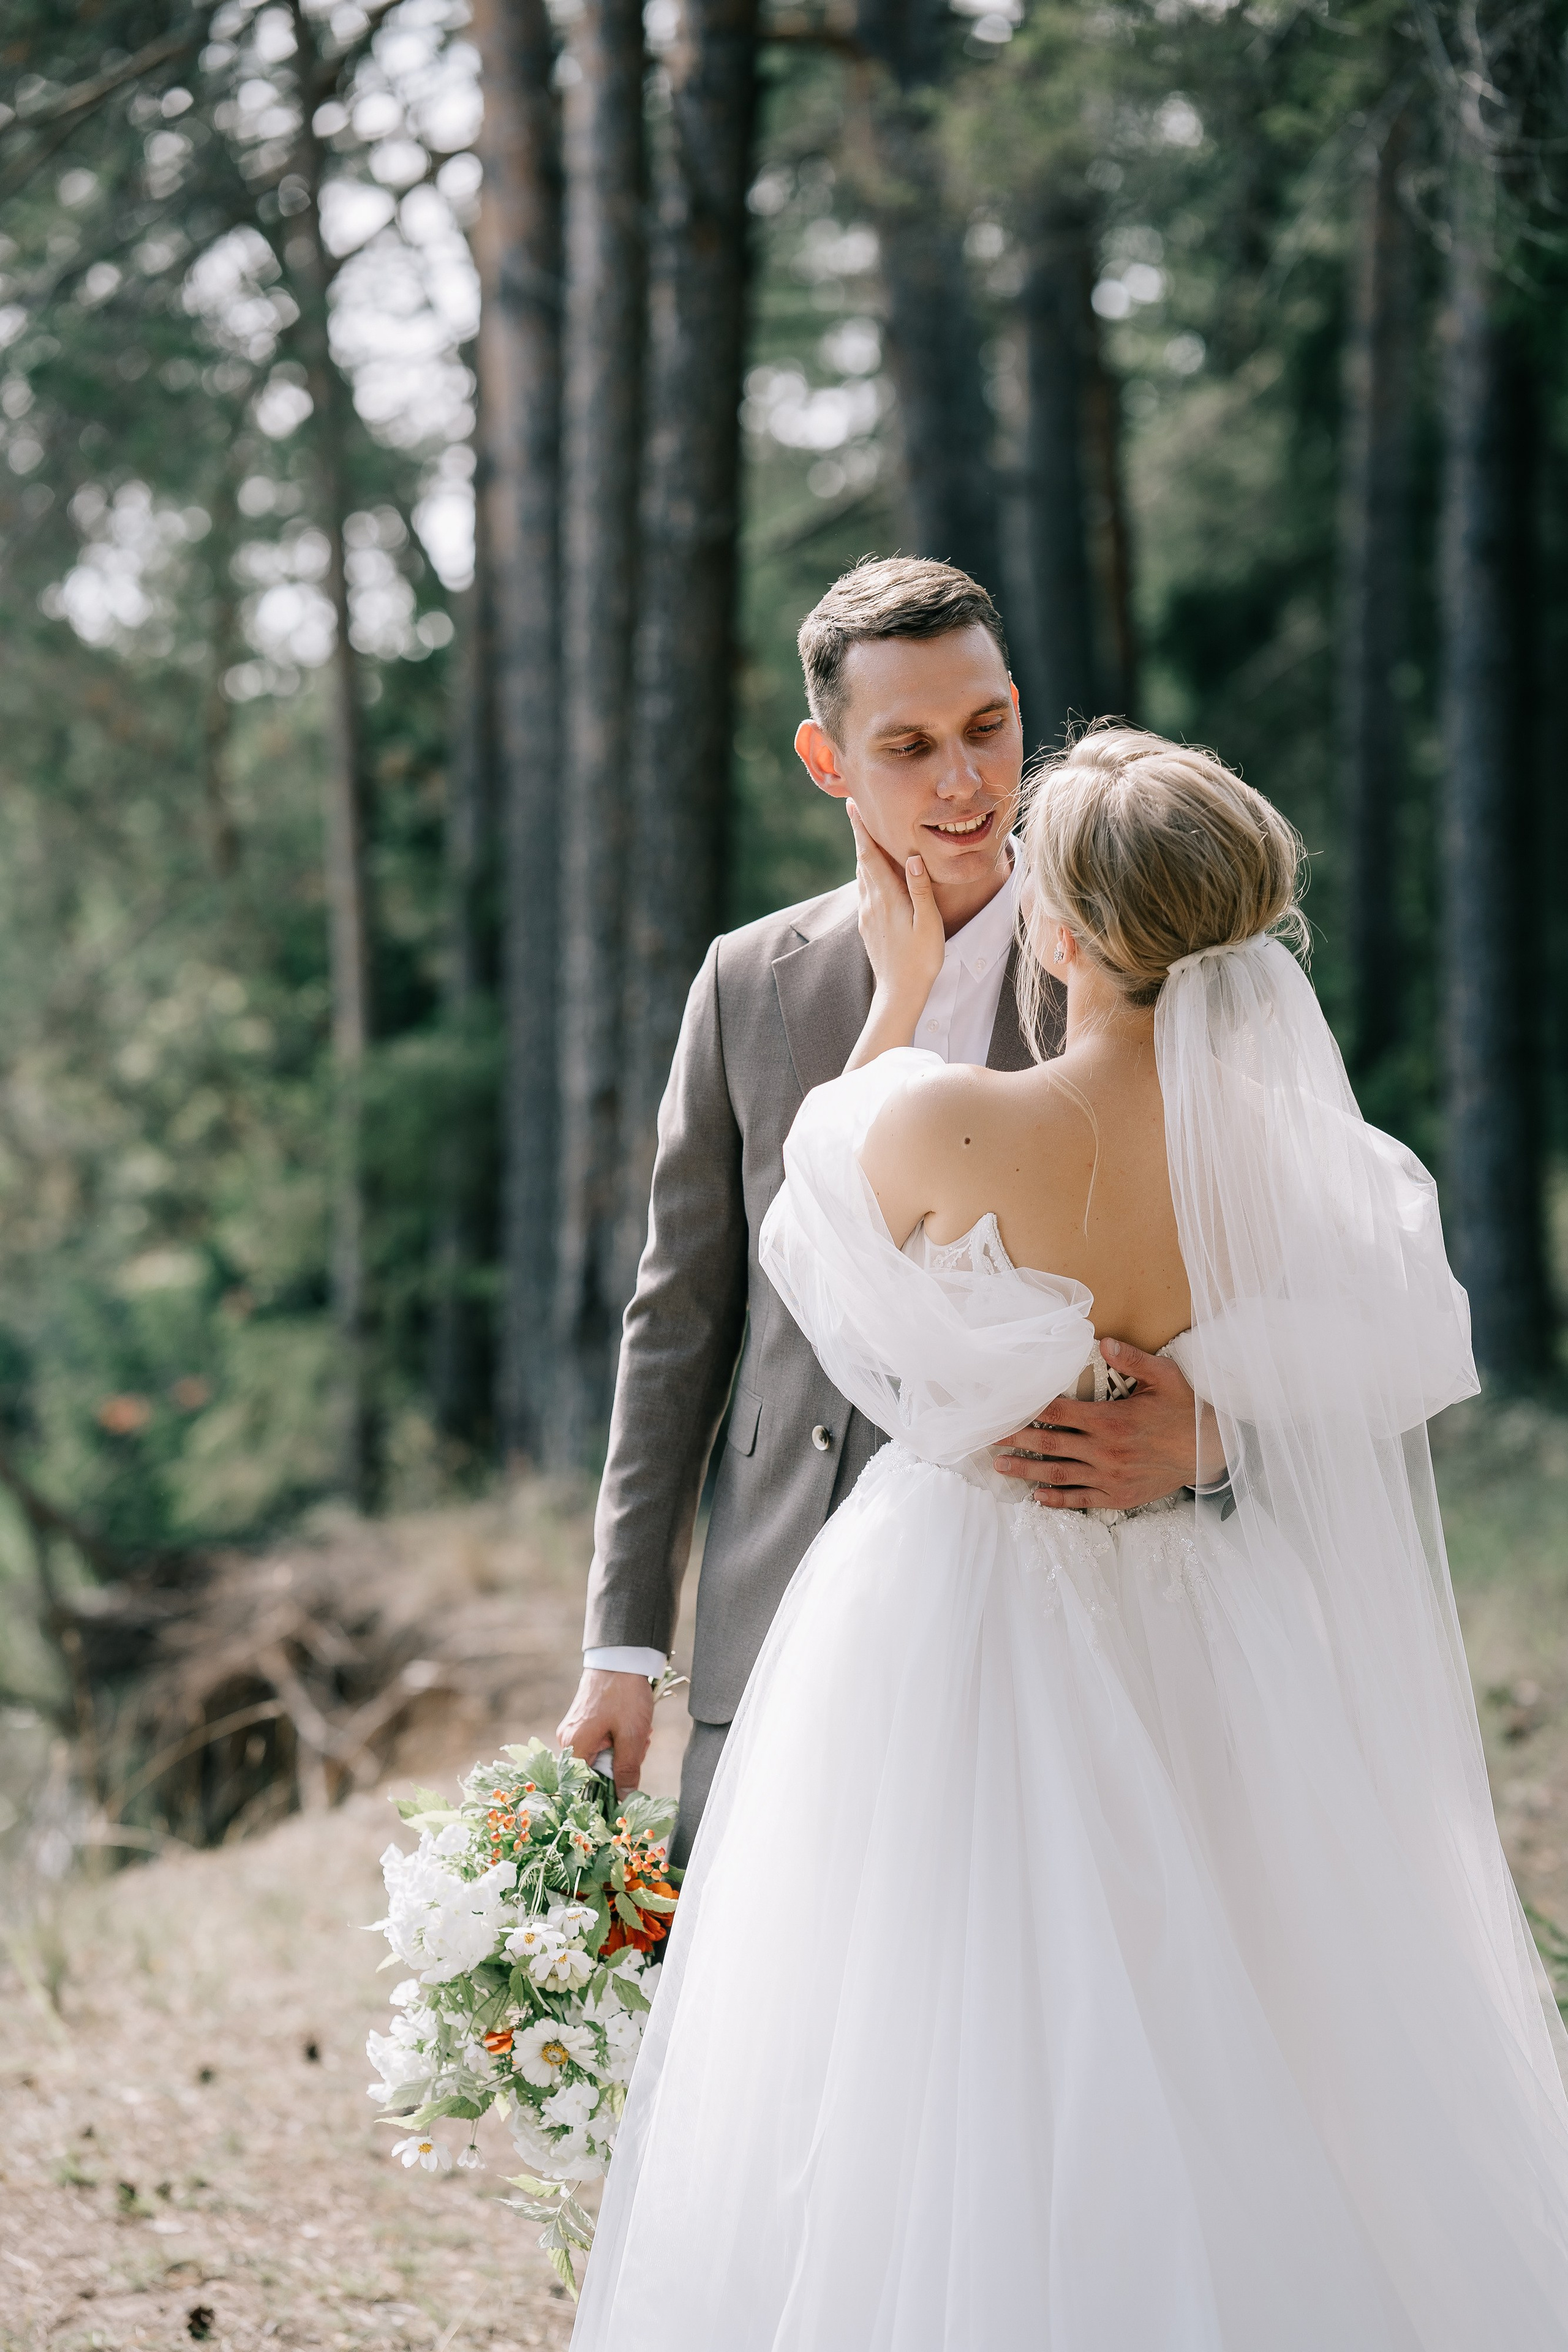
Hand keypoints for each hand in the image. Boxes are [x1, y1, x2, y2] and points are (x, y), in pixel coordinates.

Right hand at [556, 1668, 653, 1797]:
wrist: (621, 1657)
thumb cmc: (625, 1696)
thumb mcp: (632, 1737)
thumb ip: (627, 1772)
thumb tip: (624, 1800)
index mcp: (575, 1746)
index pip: (584, 1786)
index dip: (606, 1791)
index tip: (627, 1784)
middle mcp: (568, 1740)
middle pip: (594, 1770)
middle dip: (621, 1764)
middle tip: (641, 1746)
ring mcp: (573, 1729)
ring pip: (600, 1754)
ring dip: (622, 1749)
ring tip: (639, 1732)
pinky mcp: (581, 1720)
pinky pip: (599, 1740)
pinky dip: (617, 1738)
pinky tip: (630, 1726)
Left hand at [847, 799, 944, 1019]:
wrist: (899, 993)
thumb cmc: (920, 959)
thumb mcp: (927, 923)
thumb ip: (920, 889)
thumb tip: (913, 857)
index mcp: (886, 897)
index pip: (869, 854)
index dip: (861, 829)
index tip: (852, 806)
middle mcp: (871, 902)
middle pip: (862, 860)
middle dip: (860, 835)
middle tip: (855, 810)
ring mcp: (867, 914)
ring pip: (862, 875)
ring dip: (862, 853)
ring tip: (865, 835)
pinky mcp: (868, 926)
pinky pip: (865, 890)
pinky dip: (866, 873)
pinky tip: (871, 873)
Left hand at [990, 1339, 1224, 1510]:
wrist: (1210, 1452)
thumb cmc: (1185, 1410)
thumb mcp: (1165, 1378)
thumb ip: (1132, 1360)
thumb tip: (1104, 1341)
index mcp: (1110, 1421)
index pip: (1057, 1414)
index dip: (1027, 1411)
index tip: (1003, 1409)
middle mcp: (1105, 1452)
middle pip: (1049, 1444)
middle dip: (1016, 1440)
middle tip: (988, 1438)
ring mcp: (1110, 1477)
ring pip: (1059, 1474)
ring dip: (1027, 1471)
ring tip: (1000, 1467)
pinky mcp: (1118, 1496)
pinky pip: (1081, 1499)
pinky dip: (1057, 1499)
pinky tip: (1037, 1497)